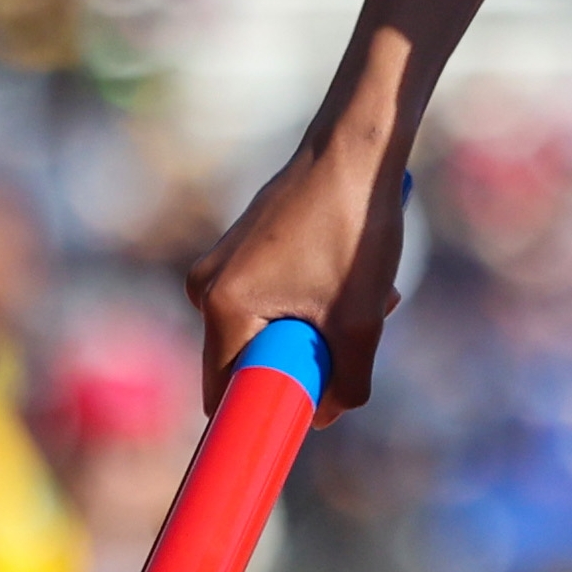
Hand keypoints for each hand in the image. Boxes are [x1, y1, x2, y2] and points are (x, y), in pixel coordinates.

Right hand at [185, 131, 411, 415]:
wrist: (357, 147)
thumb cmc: (355, 228)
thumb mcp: (360, 321)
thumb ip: (345, 384)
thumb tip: (323, 418)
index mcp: (220, 307)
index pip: (223, 394)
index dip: (259, 416)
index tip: (296, 424)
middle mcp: (205, 287)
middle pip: (251, 361)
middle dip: (305, 362)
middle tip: (353, 335)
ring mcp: (221, 265)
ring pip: (269, 330)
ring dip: (318, 330)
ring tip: (366, 298)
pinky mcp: (242, 249)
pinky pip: (271, 300)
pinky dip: (312, 302)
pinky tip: (353, 278)